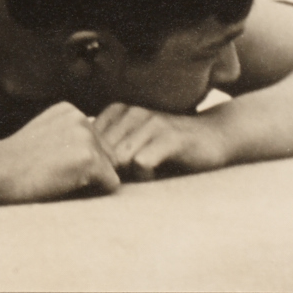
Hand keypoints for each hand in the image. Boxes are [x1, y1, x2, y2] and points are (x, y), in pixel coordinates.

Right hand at [0, 102, 119, 202]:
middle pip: (108, 156)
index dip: (80, 163)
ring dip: (91, 182)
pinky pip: (110, 185)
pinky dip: (94, 192)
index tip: (53, 164)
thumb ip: (68, 135)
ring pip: (110, 171)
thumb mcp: (43, 135)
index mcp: (69, 110)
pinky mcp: (89, 157)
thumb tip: (99, 151)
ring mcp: (85, 135)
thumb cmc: (17, 161)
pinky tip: (66, 184)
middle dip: (91, 171)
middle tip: (56, 174)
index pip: (97, 144)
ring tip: (59, 178)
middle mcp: (80, 117)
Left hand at [94, 104, 227, 180]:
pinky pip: (142, 162)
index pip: (88, 139)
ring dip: (125, 175)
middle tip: (120, 184)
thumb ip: (110, 149)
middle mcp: (132, 111)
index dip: (93, 160)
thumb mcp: (134, 142)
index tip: (104, 174)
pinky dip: (144, 177)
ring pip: (119, 157)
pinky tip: (153, 179)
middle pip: (101, 151)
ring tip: (137, 182)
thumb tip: (80, 167)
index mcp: (118, 110)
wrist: (212, 136)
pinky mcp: (170, 138)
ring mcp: (151, 122)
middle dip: (106, 171)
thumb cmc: (167, 146)